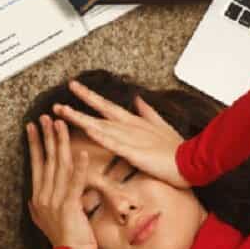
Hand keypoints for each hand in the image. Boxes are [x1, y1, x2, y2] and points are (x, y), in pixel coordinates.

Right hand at [26, 115, 97, 248]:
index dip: (35, 144)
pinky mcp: (69, 206)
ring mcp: (55, 201)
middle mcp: (44, 196)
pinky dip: (79, 167)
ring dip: (60, 144)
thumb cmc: (65, 241)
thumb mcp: (46, 221)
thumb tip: (33, 199)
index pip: (37, 165)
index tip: (33, 126)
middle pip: (45, 160)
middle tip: (45, 116)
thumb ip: (40, 207)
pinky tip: (82, 152)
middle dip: (45, 136)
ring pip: (58, 166)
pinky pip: (74, 183)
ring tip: (61, 124)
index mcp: (39, 197)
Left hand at [51, 81, 191, 189]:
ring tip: (62, 112)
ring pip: (100, 125)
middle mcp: (129, 126)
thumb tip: (138, 99)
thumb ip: (148, 112)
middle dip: (77, 106)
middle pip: (98, 113)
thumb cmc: (177, 149)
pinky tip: (86, 130)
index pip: (107, 106)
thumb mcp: (162, 126)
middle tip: (57, 102)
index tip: (75, 87)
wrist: (192, 160)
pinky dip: (100, 136)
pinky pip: (113, 143)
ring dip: (80, 118)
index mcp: (134, 122)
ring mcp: (131, 138)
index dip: (89, 97)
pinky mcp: (134, 152)